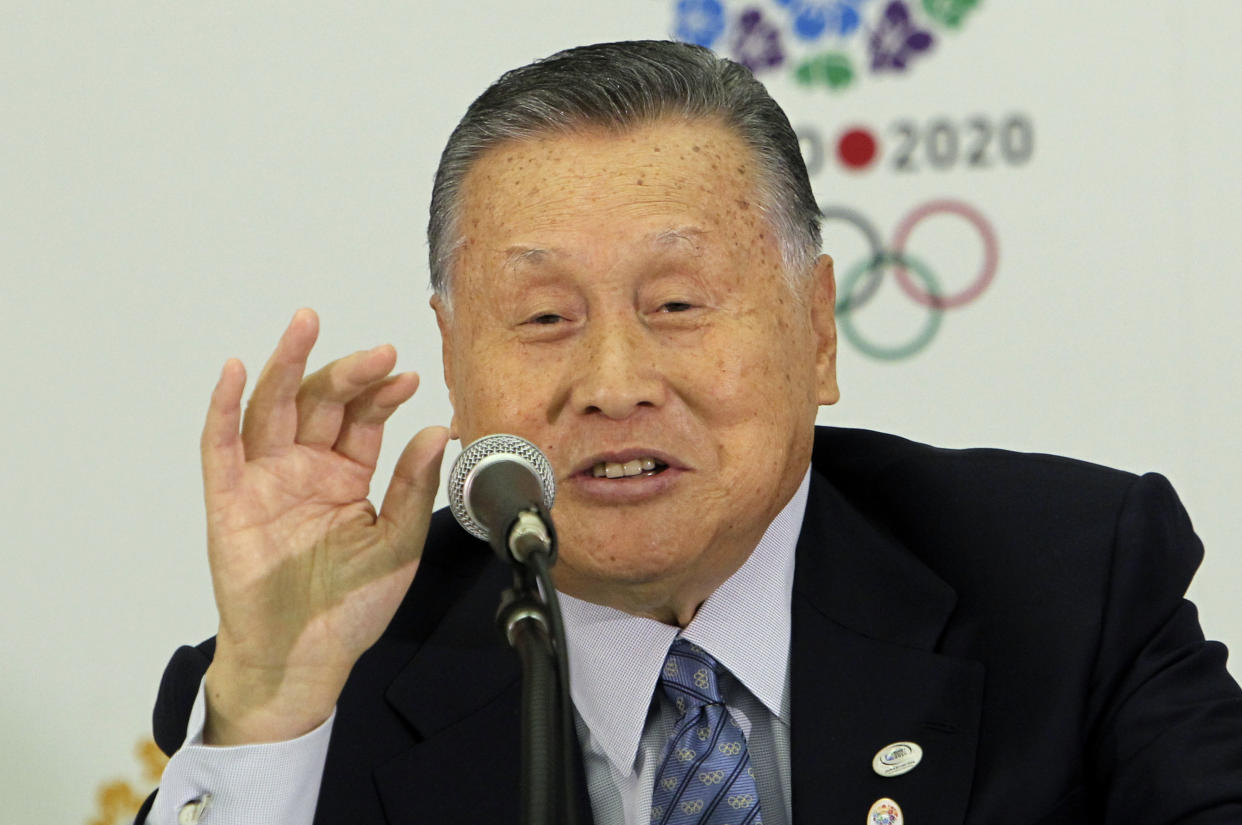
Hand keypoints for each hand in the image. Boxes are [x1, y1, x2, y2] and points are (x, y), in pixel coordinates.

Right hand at [198, 309, 448, 744]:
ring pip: (272, 409)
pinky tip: (234, 369)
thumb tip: (441, 429)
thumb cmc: (351, 607)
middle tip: (379, 351)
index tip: (408, 375)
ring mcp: (264, 481)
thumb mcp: (398, 544)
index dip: (382, 394)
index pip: (362, 419)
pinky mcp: (228, 501)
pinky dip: (223, 407)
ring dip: (287, 365)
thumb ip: (414, 487)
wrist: (304, 659)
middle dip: (348, 372)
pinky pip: (221, 447)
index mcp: (345, 476)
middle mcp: (304, 469)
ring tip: (306, 324)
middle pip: (321, 403)